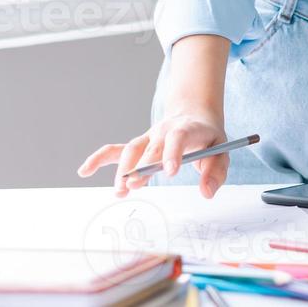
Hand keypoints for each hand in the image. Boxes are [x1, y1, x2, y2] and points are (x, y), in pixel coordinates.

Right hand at [77, 106, 228, 198]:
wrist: (194, 115)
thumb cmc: (208, 137)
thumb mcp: (222, 150)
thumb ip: (216, 172)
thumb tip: (206, 192)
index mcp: (187, 129)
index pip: (178, 138)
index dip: (173, 153)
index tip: (169, 172)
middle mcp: (163, 131)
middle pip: (151, 147)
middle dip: (142, 166)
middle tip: (135, 185)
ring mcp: (148, 138)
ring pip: (131, 149)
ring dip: (123, 169)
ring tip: (120, 190)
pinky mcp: (137, 146)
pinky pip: (115, 150)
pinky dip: (98, 158)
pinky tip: (85, 171)